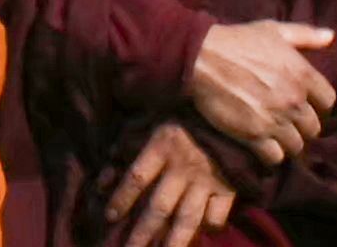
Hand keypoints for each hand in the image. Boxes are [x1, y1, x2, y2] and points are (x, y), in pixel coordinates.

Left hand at [100, 121, 238, 246]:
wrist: (234, 103)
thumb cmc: (186, 114)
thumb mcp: (154, 120)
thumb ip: (127, 146)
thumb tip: (102, 179)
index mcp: (162, 144)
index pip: (137, 177)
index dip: (121, 198)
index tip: (109, 217)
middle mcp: (183, 165)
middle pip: (158, 208)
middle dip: (140, 235)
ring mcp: (207, 178)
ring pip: (186, 219)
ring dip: (172, 243)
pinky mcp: (229, 186)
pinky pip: (217, 215)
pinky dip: (208, 227)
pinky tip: (201, 234)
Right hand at [183, 16, 336, 165]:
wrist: (204, 58)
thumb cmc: (240, 41)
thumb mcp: (276, 30)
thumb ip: (306, 35)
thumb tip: (331, 36)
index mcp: (303, 74)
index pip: (328, 101)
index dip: (319, 105)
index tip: (308, 106)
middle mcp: (294, 100)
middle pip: (313, 128)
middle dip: (304, 128)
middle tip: (292, 126)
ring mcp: (275, 120)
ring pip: (296, 146)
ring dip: (289, 144)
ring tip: (279, 139)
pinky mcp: (253, 136)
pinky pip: (275, 158)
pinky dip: (272, 156)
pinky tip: (264, 148)